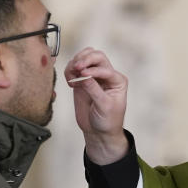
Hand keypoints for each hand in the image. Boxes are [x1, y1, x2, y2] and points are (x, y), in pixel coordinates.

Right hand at [64, 47, 128, 163]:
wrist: (98, 132)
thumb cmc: (107, 121)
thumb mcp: (104, 106)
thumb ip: (94, 89)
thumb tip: (83, 75)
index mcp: (117, 80)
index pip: (105, 68)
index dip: (93, 70)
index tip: (83, 74)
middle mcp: (106, 75)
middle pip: (96, 56)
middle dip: (85, 59)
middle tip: (77, 68)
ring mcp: (93, 76)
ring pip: (84, 58)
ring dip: (76, 63)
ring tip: (72, 77)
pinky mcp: (82, 81)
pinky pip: (74, 68)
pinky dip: (69, 70)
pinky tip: (70, 82)